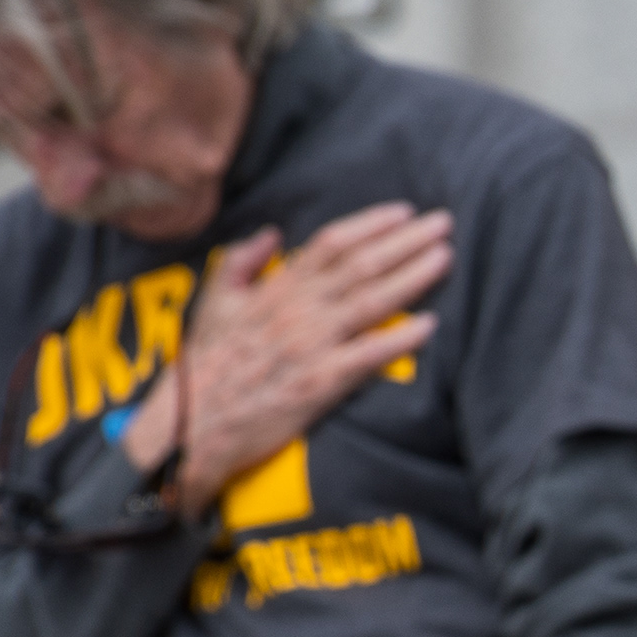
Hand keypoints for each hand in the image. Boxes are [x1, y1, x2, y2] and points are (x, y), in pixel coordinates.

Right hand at [134, 201, 453, 499]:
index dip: (370, 225)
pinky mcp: (320, 384)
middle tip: (443, 223)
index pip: (330, 244)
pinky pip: (367, 356)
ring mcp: (311, 346)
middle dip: (406, 242)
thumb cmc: (205, 365)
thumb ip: (242, 262)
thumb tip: (273, 233)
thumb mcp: (213, 302)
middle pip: (361, 266)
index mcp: (275, 289)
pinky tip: (429, 325)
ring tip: (444, 258)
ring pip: (370, 302)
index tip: (403, 213)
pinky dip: (399, 339)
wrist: (192, 424)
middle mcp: (298, 311)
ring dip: (412, 278)